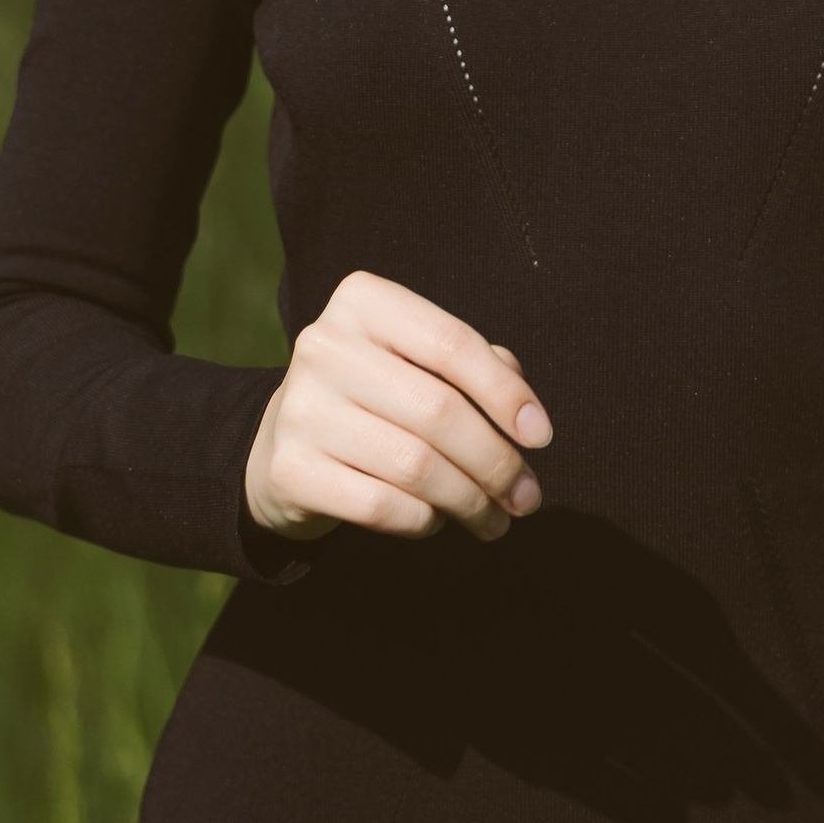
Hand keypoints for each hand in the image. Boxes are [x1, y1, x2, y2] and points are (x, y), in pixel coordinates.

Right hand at [243, 268, 551, 546]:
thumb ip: (475, 368)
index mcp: (361, 301)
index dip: (506, 393)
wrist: (282, 442)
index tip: (541, 436)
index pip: (451, 343)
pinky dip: (423, 520)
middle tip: (526, 497)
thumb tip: (525, 419)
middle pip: (439, 411)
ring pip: (416, 466)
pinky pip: (382, 506)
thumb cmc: (374, 395)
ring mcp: (301, 408)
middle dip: (497, 462)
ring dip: (470, 502)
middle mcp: (324, 346)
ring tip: (495, 519)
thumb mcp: (416, 361)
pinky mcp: (289, 469)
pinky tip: (436, 520)